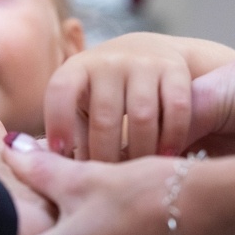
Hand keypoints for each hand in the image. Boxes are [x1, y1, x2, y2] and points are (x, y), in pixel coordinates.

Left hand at [43, 33, 196, 160]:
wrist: (150, 51)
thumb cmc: (108, 92)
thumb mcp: (84, 100)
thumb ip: (74, 132)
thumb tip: (62, 175)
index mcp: (78, 68)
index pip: (61, 91)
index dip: (58, 123)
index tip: (60, 155)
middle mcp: (109, 62)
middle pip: (105, 118)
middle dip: (106, 156)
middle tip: (108, 184)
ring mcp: (144, 63)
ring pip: (142, 117)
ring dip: (141, 153)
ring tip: (138, 173)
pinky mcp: (175, 70)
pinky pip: (176, 110)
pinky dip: (172, 138)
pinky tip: (166, 156)